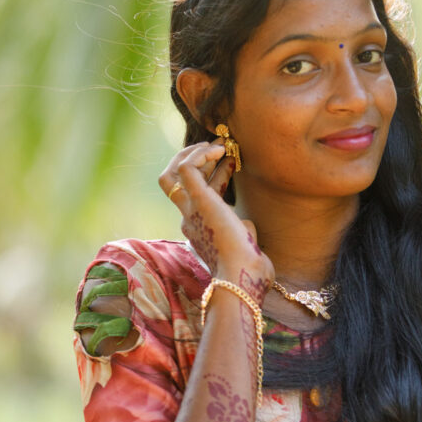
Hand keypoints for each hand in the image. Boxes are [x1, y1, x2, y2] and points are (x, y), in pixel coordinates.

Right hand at [158, 140, 273, 301]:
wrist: (241, 277)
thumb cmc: (249, 270)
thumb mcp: (246, 247)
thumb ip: (243, 232)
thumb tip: (246, 225)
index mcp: (201, 230)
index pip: (201, 195)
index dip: (216, 174)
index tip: (232, 161)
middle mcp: (189, 220)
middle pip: (181, 182)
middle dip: (201, 160)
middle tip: (223, 145)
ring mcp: (189, 211)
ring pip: (172, 174)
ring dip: (194, 154)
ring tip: (218, 144)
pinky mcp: (196, 200)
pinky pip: (185, 168)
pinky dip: (198, 154)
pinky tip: (218, 150)